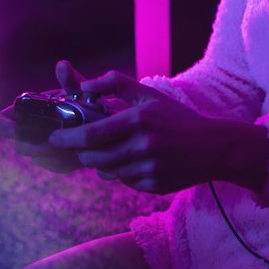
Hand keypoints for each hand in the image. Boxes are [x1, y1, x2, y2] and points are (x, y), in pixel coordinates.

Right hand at [0, 59, 88, 173]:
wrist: (101, 117)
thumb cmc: (81, 98)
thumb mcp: (78, 88)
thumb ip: (70, 79)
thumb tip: (63, 65)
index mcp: (24, 111)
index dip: (3, 128)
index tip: (16, 130)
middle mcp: (28, 131)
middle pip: (20, 146)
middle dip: (36, 146)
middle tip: (54, 143)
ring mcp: (41, 148)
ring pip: (40, 158)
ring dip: (56, 154)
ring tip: (73, 145)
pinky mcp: (57, 161)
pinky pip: (57, 166)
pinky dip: (69, 160)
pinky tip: (81, 152)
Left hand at [48, 68, 268, 194]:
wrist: (213, 147)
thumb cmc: (176, 118)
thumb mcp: (149, 94)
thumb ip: (115, 83)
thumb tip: (85, 85)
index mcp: (139, 119)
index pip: (91, 134)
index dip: (67, 138)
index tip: (54, 138)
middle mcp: (143, 145)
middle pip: (94, 158)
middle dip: (83, 153)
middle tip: (86, 147)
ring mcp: (149, 168)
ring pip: (107, 172)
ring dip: (104, 164)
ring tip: (117, 152)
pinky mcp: (154, 186)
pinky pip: (125, 182)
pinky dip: (124, 174)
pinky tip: (138, 162)